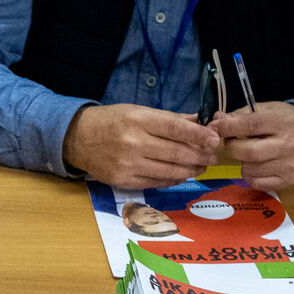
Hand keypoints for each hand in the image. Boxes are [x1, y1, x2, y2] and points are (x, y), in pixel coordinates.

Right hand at [62, 104, 219, 187]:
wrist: (79, 139)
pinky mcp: (123, 180)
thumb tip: (200, 121)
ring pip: (168, 170)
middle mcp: (133, 142)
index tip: (215, 139)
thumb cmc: (112, 122)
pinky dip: (173, 179)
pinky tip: (182, 175)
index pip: (175, 128)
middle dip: (199, 155)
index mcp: (138, 120)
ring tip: (202, 166)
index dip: (199, 135)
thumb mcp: (138, 111)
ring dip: (190, 170)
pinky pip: (155, 182)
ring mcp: (127, 164)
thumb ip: (169, 118)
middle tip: (213, 156)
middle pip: (175, 152)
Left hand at [212, 102, 293, 190]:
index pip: (251, 125)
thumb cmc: (280, 119)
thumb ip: (238, 116)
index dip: (228, 127)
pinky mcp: (289, 179)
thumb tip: (215, 122)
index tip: (216, 127)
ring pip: (250, 169)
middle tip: (232, 143)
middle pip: (248, 152)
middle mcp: (290, 144)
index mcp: (283, 121)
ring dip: (242, 162)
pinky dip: (250, 175)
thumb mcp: (263, 109)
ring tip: (249, 153)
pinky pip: (257, 183)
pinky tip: (256, 165)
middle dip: (232, 148)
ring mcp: (290, 164)